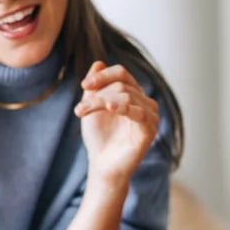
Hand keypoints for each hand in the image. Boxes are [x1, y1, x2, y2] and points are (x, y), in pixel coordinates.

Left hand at [74, 61, 159, 183]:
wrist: (102, 166)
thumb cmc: (98, 138)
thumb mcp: (92, 107)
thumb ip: (96, 86)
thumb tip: (99, 63)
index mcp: (133, 95)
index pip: (122, 74)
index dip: (103, 76)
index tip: (84, 85)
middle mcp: (145, 103)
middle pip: (122, 85)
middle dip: (97, 95)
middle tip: (79, 110)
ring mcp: (150, 116)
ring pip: (127, 96)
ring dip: (101, 102)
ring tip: (83, 113)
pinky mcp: (150, 130)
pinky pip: (139, 112)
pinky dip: (123, 108)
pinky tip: (110, 108)